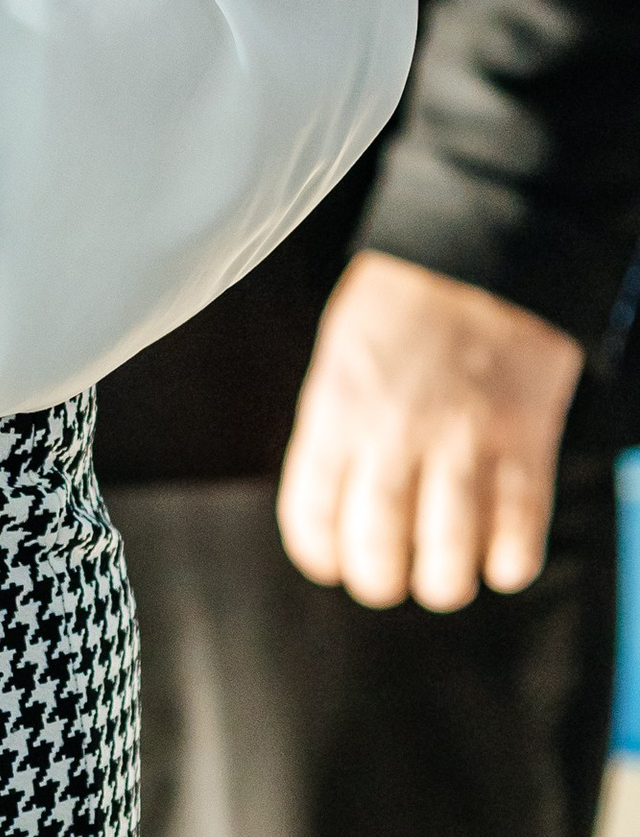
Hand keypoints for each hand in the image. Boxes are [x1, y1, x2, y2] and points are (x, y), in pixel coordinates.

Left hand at [276, 249, 583, 612]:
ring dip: (443, 582)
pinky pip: (518, 535)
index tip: (332, 563)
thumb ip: (334, 427)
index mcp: (337, 411)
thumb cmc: (403, 304)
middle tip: (389, 576)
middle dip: (380, 580)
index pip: (311, 516)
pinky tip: (500, 560)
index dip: (320, 554)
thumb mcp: (340, 356)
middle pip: (377, 551)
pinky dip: (508, 564)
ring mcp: (463, 443)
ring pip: (447, 559)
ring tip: (443, 577)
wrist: (482, 253)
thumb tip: (331, 503)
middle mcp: (394, 435)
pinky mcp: (525, 444)